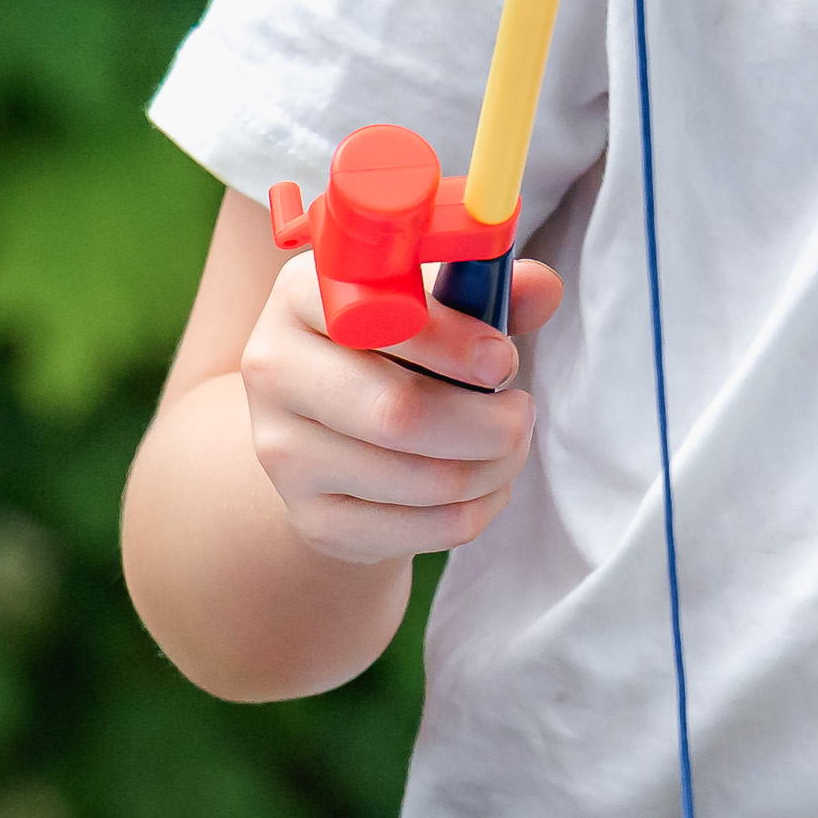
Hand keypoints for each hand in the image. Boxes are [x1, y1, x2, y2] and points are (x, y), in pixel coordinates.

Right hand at [234, 251, 565, 568]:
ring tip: (510, 446)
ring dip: (492, 468)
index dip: (451, 341)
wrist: (334, 427)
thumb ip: (493, 288)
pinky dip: (474, 510)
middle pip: (397, 412)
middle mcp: (275, 369)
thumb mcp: (441, 304)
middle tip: (521, 414)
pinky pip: (418, 529)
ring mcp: (283, 451)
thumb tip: (542, 288)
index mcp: (304, 294)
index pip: (376, 316)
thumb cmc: (402, 348)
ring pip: (417, 479)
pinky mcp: (311, 517)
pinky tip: (483, 486)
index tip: (503, 360)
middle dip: (487, 422)